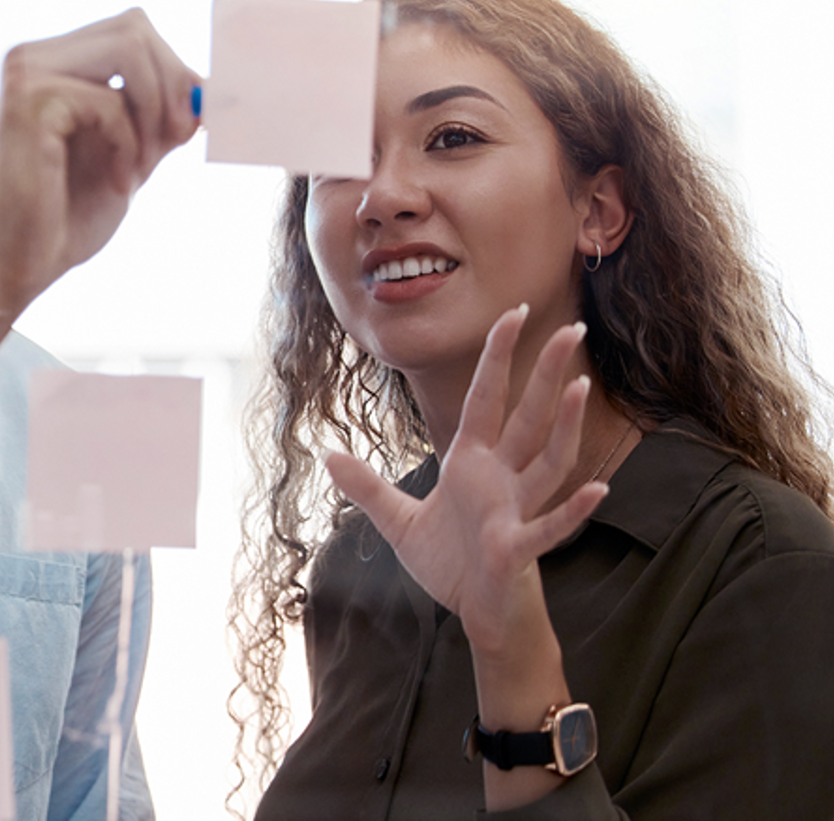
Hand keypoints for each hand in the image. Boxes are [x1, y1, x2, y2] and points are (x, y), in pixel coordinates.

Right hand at [0, 9, 200, 313]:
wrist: (20, 266)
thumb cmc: (65, 216)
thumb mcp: (130, 154)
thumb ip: (162, 116)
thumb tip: (211, 86)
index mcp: (52, 62)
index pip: (133, 29)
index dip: (173, 71)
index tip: (189, 127)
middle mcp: (33, 57)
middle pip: (134, 27)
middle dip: (170, 85)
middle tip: (177, 141)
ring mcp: (26, 74)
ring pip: (127, 49)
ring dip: (153, 111)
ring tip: (145, 165)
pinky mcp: (28, 102)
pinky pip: (110, 102)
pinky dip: (128, 146)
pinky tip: (118, 185)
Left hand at [323, 306, 607, 655]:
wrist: (476, 615)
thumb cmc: (451, 565)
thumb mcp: (399, 522)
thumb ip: (368, 487)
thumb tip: (329, 455)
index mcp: (472, 464)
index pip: (486, 400)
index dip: (498, 358)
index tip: (514, 313)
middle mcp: (501, 479)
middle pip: (529, 417)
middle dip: (547, 374)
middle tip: (574, 328)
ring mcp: (515, 510)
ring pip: (548, 460)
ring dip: (565, 426)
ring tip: (581, 387)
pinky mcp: (519, 549)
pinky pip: (550, 526)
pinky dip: (573, 510)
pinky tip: (598, 490)